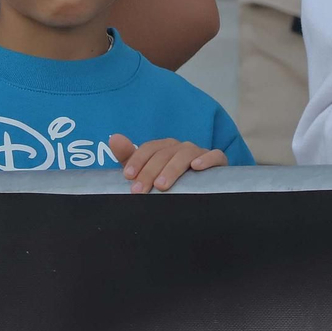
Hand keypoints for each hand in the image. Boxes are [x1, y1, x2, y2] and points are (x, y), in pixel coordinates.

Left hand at [107, 134, 226, 192]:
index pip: (149, 148)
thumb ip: (129, 156)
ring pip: (186, 154)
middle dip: (149, 172)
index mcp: (164, 148)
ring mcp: (200, 153)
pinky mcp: (218, 162)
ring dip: (172, 168)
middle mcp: (181, 147)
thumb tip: (113, 137)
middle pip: (164, 154)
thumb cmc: (169, 182)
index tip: (128, 176)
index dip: (137, 160)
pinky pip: (215, 155)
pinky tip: (197, 167)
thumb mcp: (146, 172)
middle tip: (139, 191)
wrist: (201, 193)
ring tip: (162, 185)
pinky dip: (207, 158)